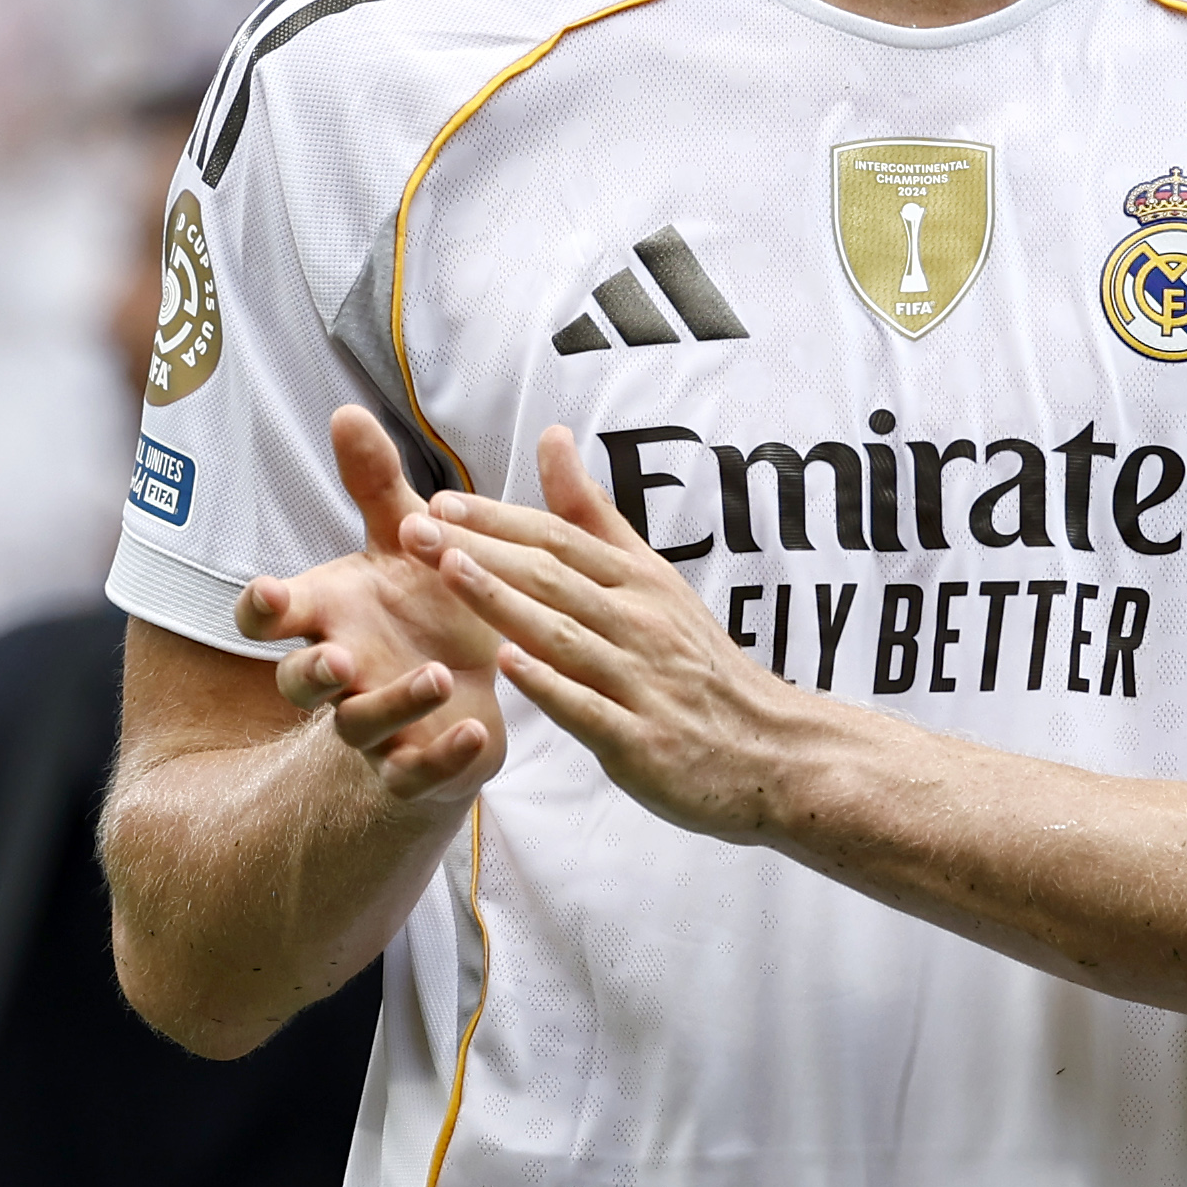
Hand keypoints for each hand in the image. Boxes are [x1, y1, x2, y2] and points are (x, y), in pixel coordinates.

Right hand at [233, 408, 509, 806]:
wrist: (476, 678)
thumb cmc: (424, 602)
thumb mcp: (406, 537)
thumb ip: (375, 482)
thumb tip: (346, 409)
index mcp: (327, 614)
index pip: (266, 617)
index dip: (260, 609)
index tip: (269, 594)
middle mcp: (340, 671)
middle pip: (297, 684)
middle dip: (313, 673)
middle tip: (341, 660)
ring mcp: (373, 723)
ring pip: (356, 727)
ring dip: (391, 704)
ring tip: (436, 675)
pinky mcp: (415, 763)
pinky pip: (415, 772)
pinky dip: (442, 756)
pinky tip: (474, 731)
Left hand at [404, 427, 822, 844]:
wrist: (771, 748)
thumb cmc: (698, 665)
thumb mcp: (654, 579)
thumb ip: (593, 516)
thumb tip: (551, 438)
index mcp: (640, 582)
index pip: (559, 539)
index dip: (498, 519)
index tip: (440, 501)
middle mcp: (640, 623)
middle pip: (551, 577)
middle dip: (479, 550)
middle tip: (415, 530)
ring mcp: (642, 682)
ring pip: (565, 634)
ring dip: (505, 602)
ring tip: (449, 574)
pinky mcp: (642, 740)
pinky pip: (590, 709)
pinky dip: (552, 685)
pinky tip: (510, 667)